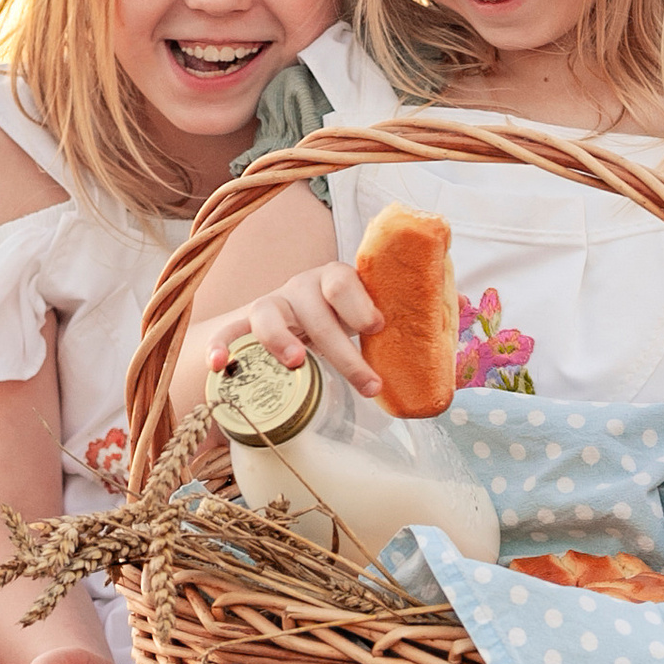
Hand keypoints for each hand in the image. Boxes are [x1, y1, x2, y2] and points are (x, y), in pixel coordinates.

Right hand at [194, 259, 386, 402]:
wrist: (297, 322)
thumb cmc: (342, 324)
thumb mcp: (367, 322)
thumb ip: (397, 335)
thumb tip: (445, 371)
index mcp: (333, 280)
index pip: (342, 280)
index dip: (360, 303)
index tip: (378, 328)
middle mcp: (300, 288)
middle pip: (315, 311)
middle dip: (342, 349)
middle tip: (366, 383)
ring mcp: (270, 305)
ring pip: (268, 314)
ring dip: (281, 338)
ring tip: (296, 364)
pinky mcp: (245, 326)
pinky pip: (228, 331)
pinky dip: (220, 345)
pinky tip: (218, 365)